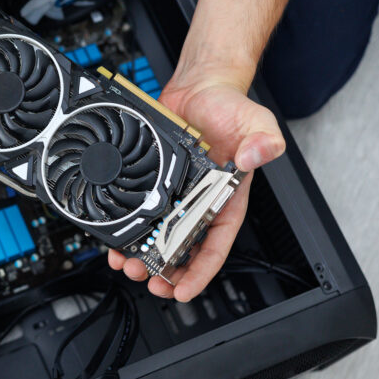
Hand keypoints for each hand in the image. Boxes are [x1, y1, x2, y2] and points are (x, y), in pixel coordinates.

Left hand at [107, 70, 284, 301]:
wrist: (199, 88)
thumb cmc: (230, 109)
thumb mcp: (256, 122)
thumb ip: (263, 140)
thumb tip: (257, 155)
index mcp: (227, 200)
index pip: (215, 246)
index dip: (200, 272)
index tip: (183, 290)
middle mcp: (198, 203)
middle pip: (181, 249)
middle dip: (164, 271)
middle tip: (148, 280)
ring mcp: (174, 195)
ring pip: (156, 237)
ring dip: (141, 256)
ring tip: (128, 266)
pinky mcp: (152, 184)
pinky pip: (139, 212)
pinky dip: (127, 229)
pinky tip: (115, 240)